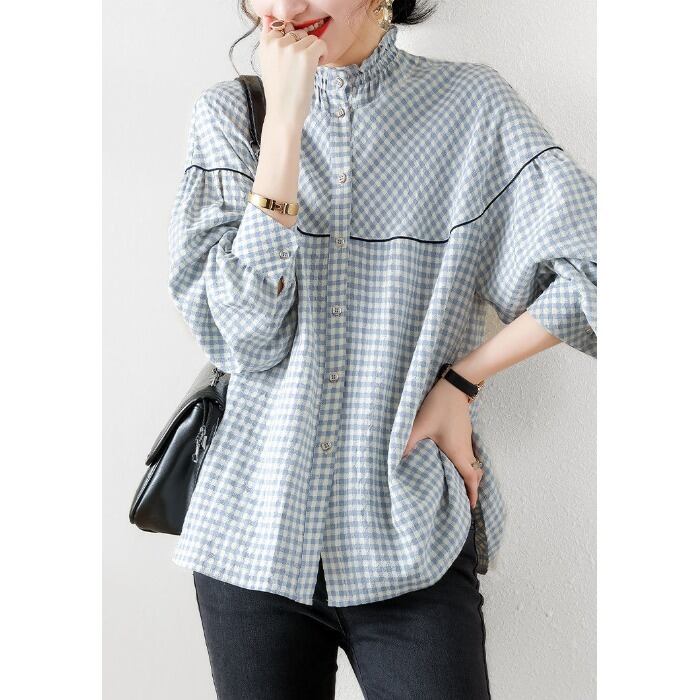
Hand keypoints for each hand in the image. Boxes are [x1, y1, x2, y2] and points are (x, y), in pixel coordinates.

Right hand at [259, 17, 327, 128]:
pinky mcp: (306, 56)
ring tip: (305, 70)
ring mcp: (291, 48)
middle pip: (298, 32)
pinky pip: (321, 45)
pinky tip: (315, 68)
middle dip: (302, 47)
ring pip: (310, 38)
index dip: (291, 42)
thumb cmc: (279, 92)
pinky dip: (322, 56)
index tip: (290, 59)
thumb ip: (270, 41)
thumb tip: (269, 19)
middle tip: (298, 68)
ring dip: (312, 52)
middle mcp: (276, 42)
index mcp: (265, 43)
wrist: (283, 113)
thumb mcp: (268, 63)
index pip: (283, 26)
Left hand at [402, 376, 483, 507]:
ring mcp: (466, 439)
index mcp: (457, 451)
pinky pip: (468, 454)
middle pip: (474, 473)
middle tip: (463, 499)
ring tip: (458, 485)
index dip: (472, 493)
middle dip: (471, 487)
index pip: (470, 477)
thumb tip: (397, 459)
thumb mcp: (419, 426)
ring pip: (472, 463)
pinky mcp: (464, 432)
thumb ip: (408, 443)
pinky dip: (465, 463)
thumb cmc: (439, 406)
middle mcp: (465, 448)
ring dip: (468, 475)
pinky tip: (451, 462)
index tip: (472, 507)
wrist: (454, 385)